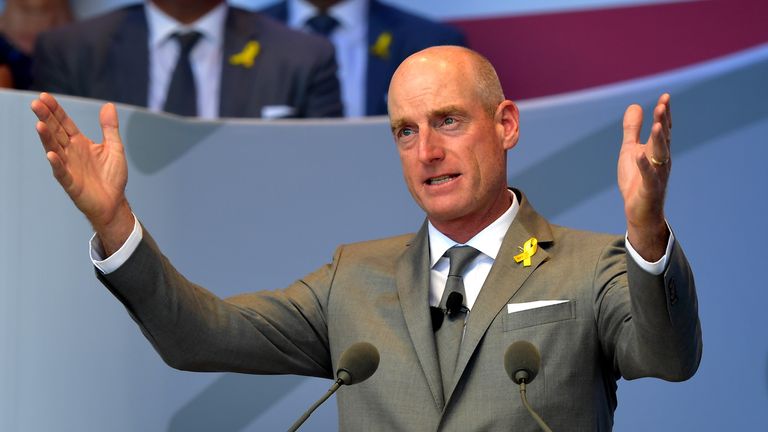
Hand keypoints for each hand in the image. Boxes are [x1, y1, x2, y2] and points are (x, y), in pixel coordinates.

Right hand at [31, 93, 133, 254]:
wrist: (115, 202)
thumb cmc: (113, 176)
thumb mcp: (115, 148)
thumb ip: (110, 128)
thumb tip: (109, 105)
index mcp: (80, 143)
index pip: (64, 123)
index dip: (55, 111)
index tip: (45, 96)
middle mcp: (71, 153)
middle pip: (56, 132)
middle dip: (46, 118)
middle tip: (36, 103)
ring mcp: (69, 167)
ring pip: (55, 149)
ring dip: (46, 138)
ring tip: (39, 125)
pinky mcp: (71, 183)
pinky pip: (62, 173)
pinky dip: (57, 164)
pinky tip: (52, 155)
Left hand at [617, 93, 671, 260]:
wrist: (640, 211)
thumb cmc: (636, 180)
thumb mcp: (630, 150)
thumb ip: (633, 129)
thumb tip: (635, 105)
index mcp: (657, 150)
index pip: (663, 129)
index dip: (664, 114)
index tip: (665, 97)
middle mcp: (661, 160)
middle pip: (663, 138)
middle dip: (663, 122)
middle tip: (662, 105)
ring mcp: (657, 174)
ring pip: (660, 155)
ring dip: (658, 140)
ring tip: (656, 126)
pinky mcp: (649, 189)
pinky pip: (648, 176)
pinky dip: (643, 166)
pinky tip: (638, 155)